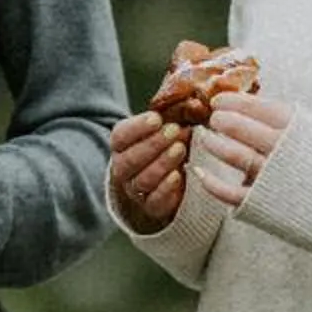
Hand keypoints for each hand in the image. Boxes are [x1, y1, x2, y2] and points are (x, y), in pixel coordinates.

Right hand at [110, 110, 188, 231]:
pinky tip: (179, 175)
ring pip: (143, 179)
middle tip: (174, 130)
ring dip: (162, 163)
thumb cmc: (163, 147)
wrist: (162, 183)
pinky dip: (166, 188)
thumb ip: (168, 119)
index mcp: (120, 146)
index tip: (156, 119)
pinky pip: (155, 200)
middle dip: (153, 144)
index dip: (137, 127)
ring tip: (180, 149)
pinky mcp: (150, 206)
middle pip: (130, 159)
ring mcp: (134, 190)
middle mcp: (122, 169)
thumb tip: (191, 104)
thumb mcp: (161, 130)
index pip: (120, 136)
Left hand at [198, 92, 292, 209]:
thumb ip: (287, 122)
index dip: (237, 103)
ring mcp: (273, 178)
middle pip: (245, 129)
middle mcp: (285, 152)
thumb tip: (250, 105)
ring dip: (216, 144)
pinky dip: (211, 183)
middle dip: (224, 120)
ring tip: (206, 137)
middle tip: (213, 117)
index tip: (219, 99)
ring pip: (236, 156)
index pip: (261, 109)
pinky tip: (199, 171)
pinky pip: (230, 193)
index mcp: (299, 130)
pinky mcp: (263, 204)